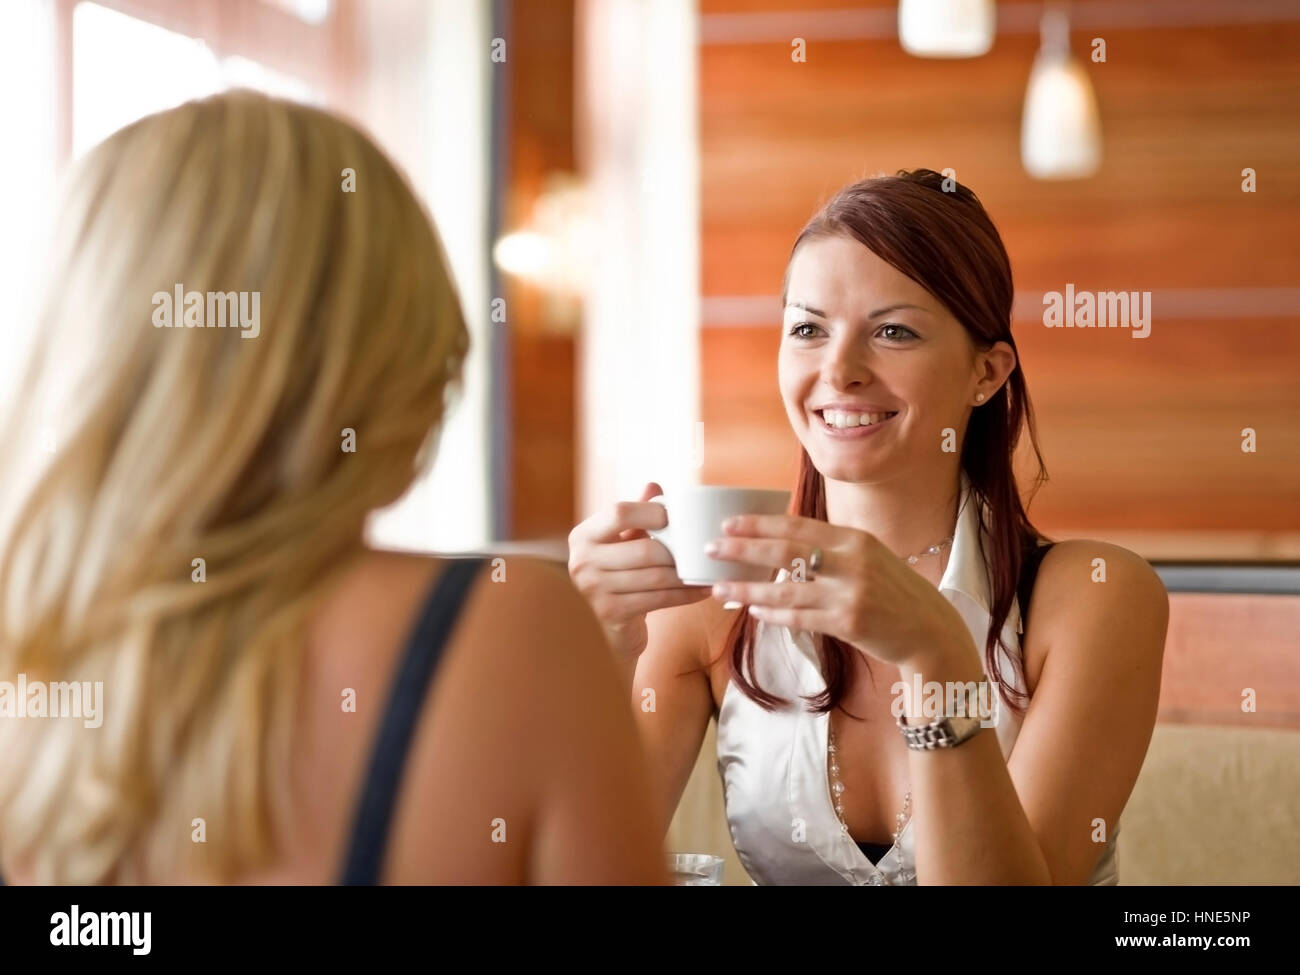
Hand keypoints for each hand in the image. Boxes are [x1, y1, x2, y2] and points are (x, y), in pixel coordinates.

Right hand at [567, 482, 710, 660]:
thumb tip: (654, 485)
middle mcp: (581, 561)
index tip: (675, 517)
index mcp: (583, 536)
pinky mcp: (610, 613)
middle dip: (677, 550)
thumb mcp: (622, 541)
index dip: (651, 512)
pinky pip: (659, 599)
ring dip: (686, 573)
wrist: (607, 626)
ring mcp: (593, 590)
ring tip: (706, 568)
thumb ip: (636, 513)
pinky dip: (685, 594)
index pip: (619, 512)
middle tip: (701, 548)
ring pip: (655, 576)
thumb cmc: (618, 575)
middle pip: (644, 549)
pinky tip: (702, 590)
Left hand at [704, 514, 975, 669]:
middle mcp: (852, 561)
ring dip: (748, 588)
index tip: (728, 523)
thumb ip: (833, 550)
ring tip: (720, 588)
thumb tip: (784, 545)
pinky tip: (753, 611)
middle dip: (743, 548)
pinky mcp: (849, 622)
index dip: (759, 523)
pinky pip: (800, 617)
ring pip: (786, 588)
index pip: (797, 525)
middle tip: (711, 548)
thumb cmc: (895, 594)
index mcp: (855, 539)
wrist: (931, 630)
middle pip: (785, 550)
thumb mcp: (870, 558)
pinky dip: (773, 613)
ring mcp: (851, 592)